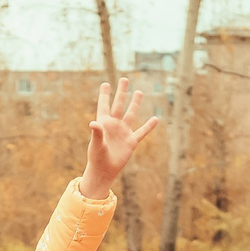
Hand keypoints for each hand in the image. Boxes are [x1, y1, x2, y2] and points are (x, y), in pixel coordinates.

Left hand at [79, 78, 159, 198]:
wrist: (104, 171)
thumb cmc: (96, 157)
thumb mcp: (96, 144)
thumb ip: (96, 133)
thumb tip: (93, 123)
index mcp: (104, 123)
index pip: (104, 105)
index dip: (105, 94)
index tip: (106, 83)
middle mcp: (114, 125)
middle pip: (119, 105)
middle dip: (121, 92)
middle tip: (124, 79)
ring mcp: (123, 132)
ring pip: (131, 114)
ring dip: (135, 104)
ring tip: (139, 92)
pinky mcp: (131, 142)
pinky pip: (142, 132)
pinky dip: (149, 126)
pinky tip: (156, 119)